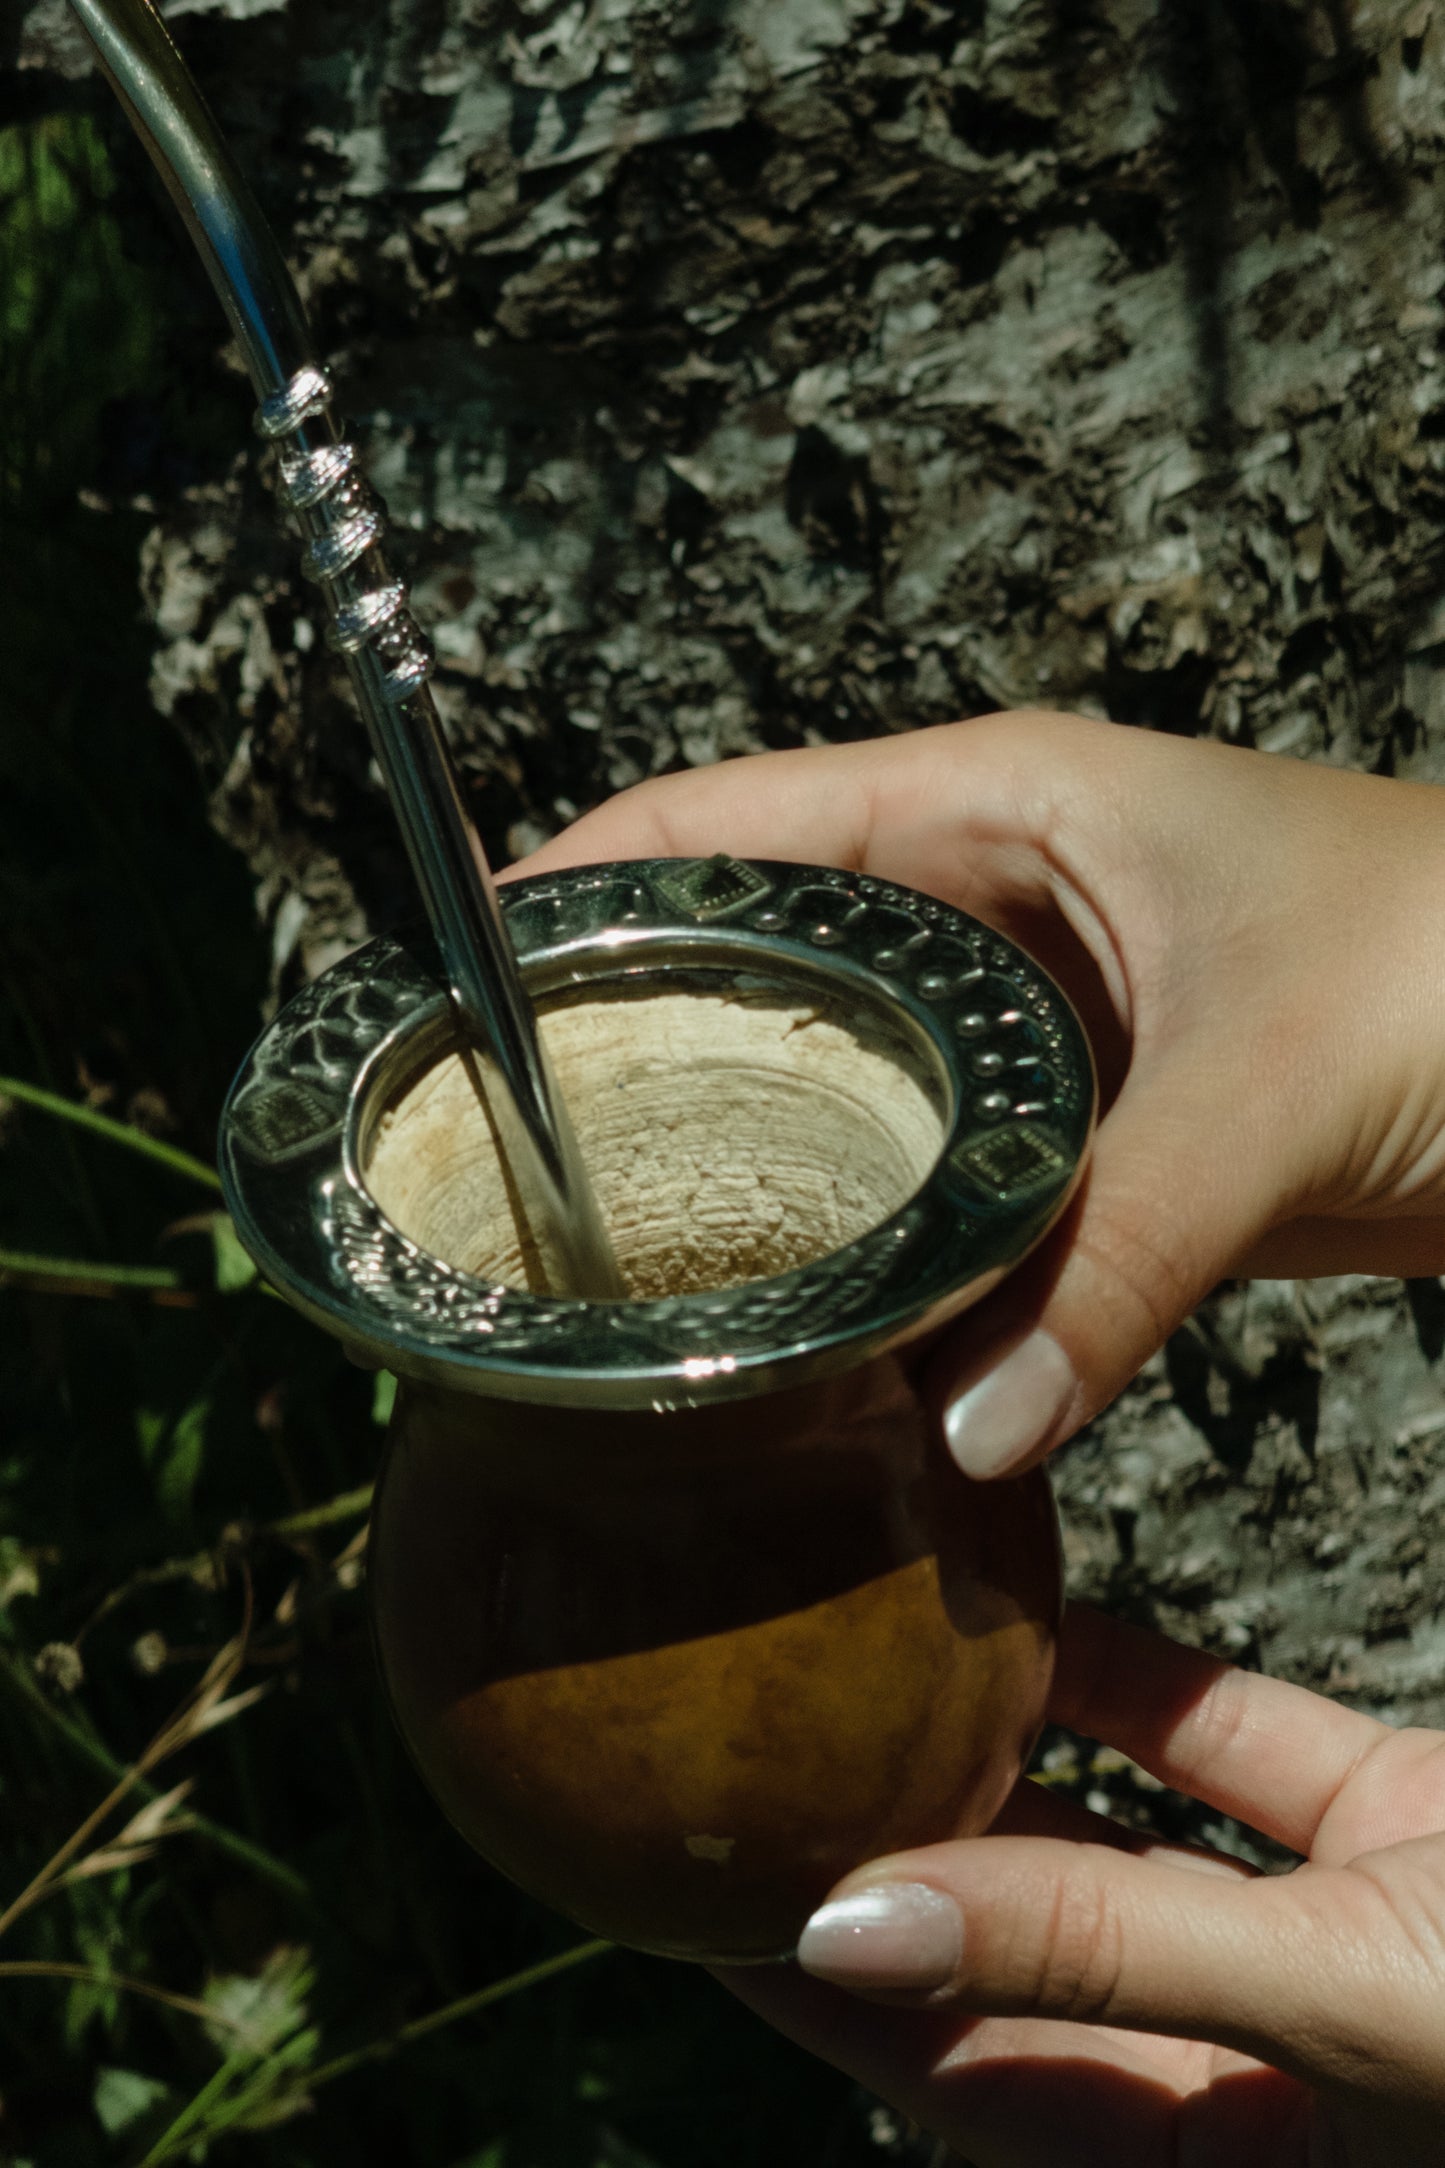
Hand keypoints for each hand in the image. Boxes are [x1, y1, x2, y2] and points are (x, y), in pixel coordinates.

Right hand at [517, 711, 1444, 1476]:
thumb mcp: (1271, 1084)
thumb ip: (1111, 1253)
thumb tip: (964, 1427)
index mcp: (1008, 802)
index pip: (732, 817)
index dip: (579, 884)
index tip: (458, 979)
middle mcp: (1001, 895)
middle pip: (761, 949)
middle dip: (644, 1034)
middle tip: (522, 1152)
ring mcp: (1042, 1013)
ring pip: (849, 1073)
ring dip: (762, 1148)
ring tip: (637, 1246)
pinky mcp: (1092, 1119)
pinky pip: (942, 1170)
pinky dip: (878, 1230)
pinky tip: (816, 1307)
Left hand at [716, 1603, 1444, 2167]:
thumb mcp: (1323, 2001)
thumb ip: (1096, 1950)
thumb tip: (854, 1927)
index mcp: (1222, 2158)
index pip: (969, 2072)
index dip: (834, 1995)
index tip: (705, 1896)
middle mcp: (1249, 2054)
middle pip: (1027, 1947)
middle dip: (903, 1858)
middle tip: (766, 1752)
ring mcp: (1319, 1931)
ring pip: (1121, 1838)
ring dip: (1009, 1758)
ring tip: (869, 1673)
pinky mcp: (1384, 1820)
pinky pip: (1230, 1745)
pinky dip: (1140, 1686)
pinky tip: (1033, 1618)